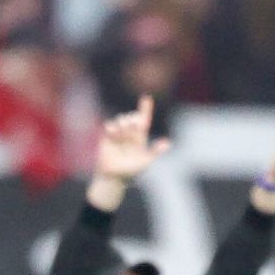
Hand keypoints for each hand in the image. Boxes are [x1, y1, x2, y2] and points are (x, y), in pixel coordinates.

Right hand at [86, 95, 170, 211]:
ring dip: (123, 121)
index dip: (145, 109)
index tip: (146, 98)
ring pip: (121, 119)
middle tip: (133, 124)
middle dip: (132, 118)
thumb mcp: (145, 161)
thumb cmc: (130, 172)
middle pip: (132, 118)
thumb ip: (155, 151)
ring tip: (122, 130)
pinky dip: (112, 126)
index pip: (143, 120)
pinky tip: (113, 131)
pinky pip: (109, 125)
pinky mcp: (107, 137)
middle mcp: (129, 134)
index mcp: (139, 138)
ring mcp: (118, 135)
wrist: (113, 177)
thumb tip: (167, 143)